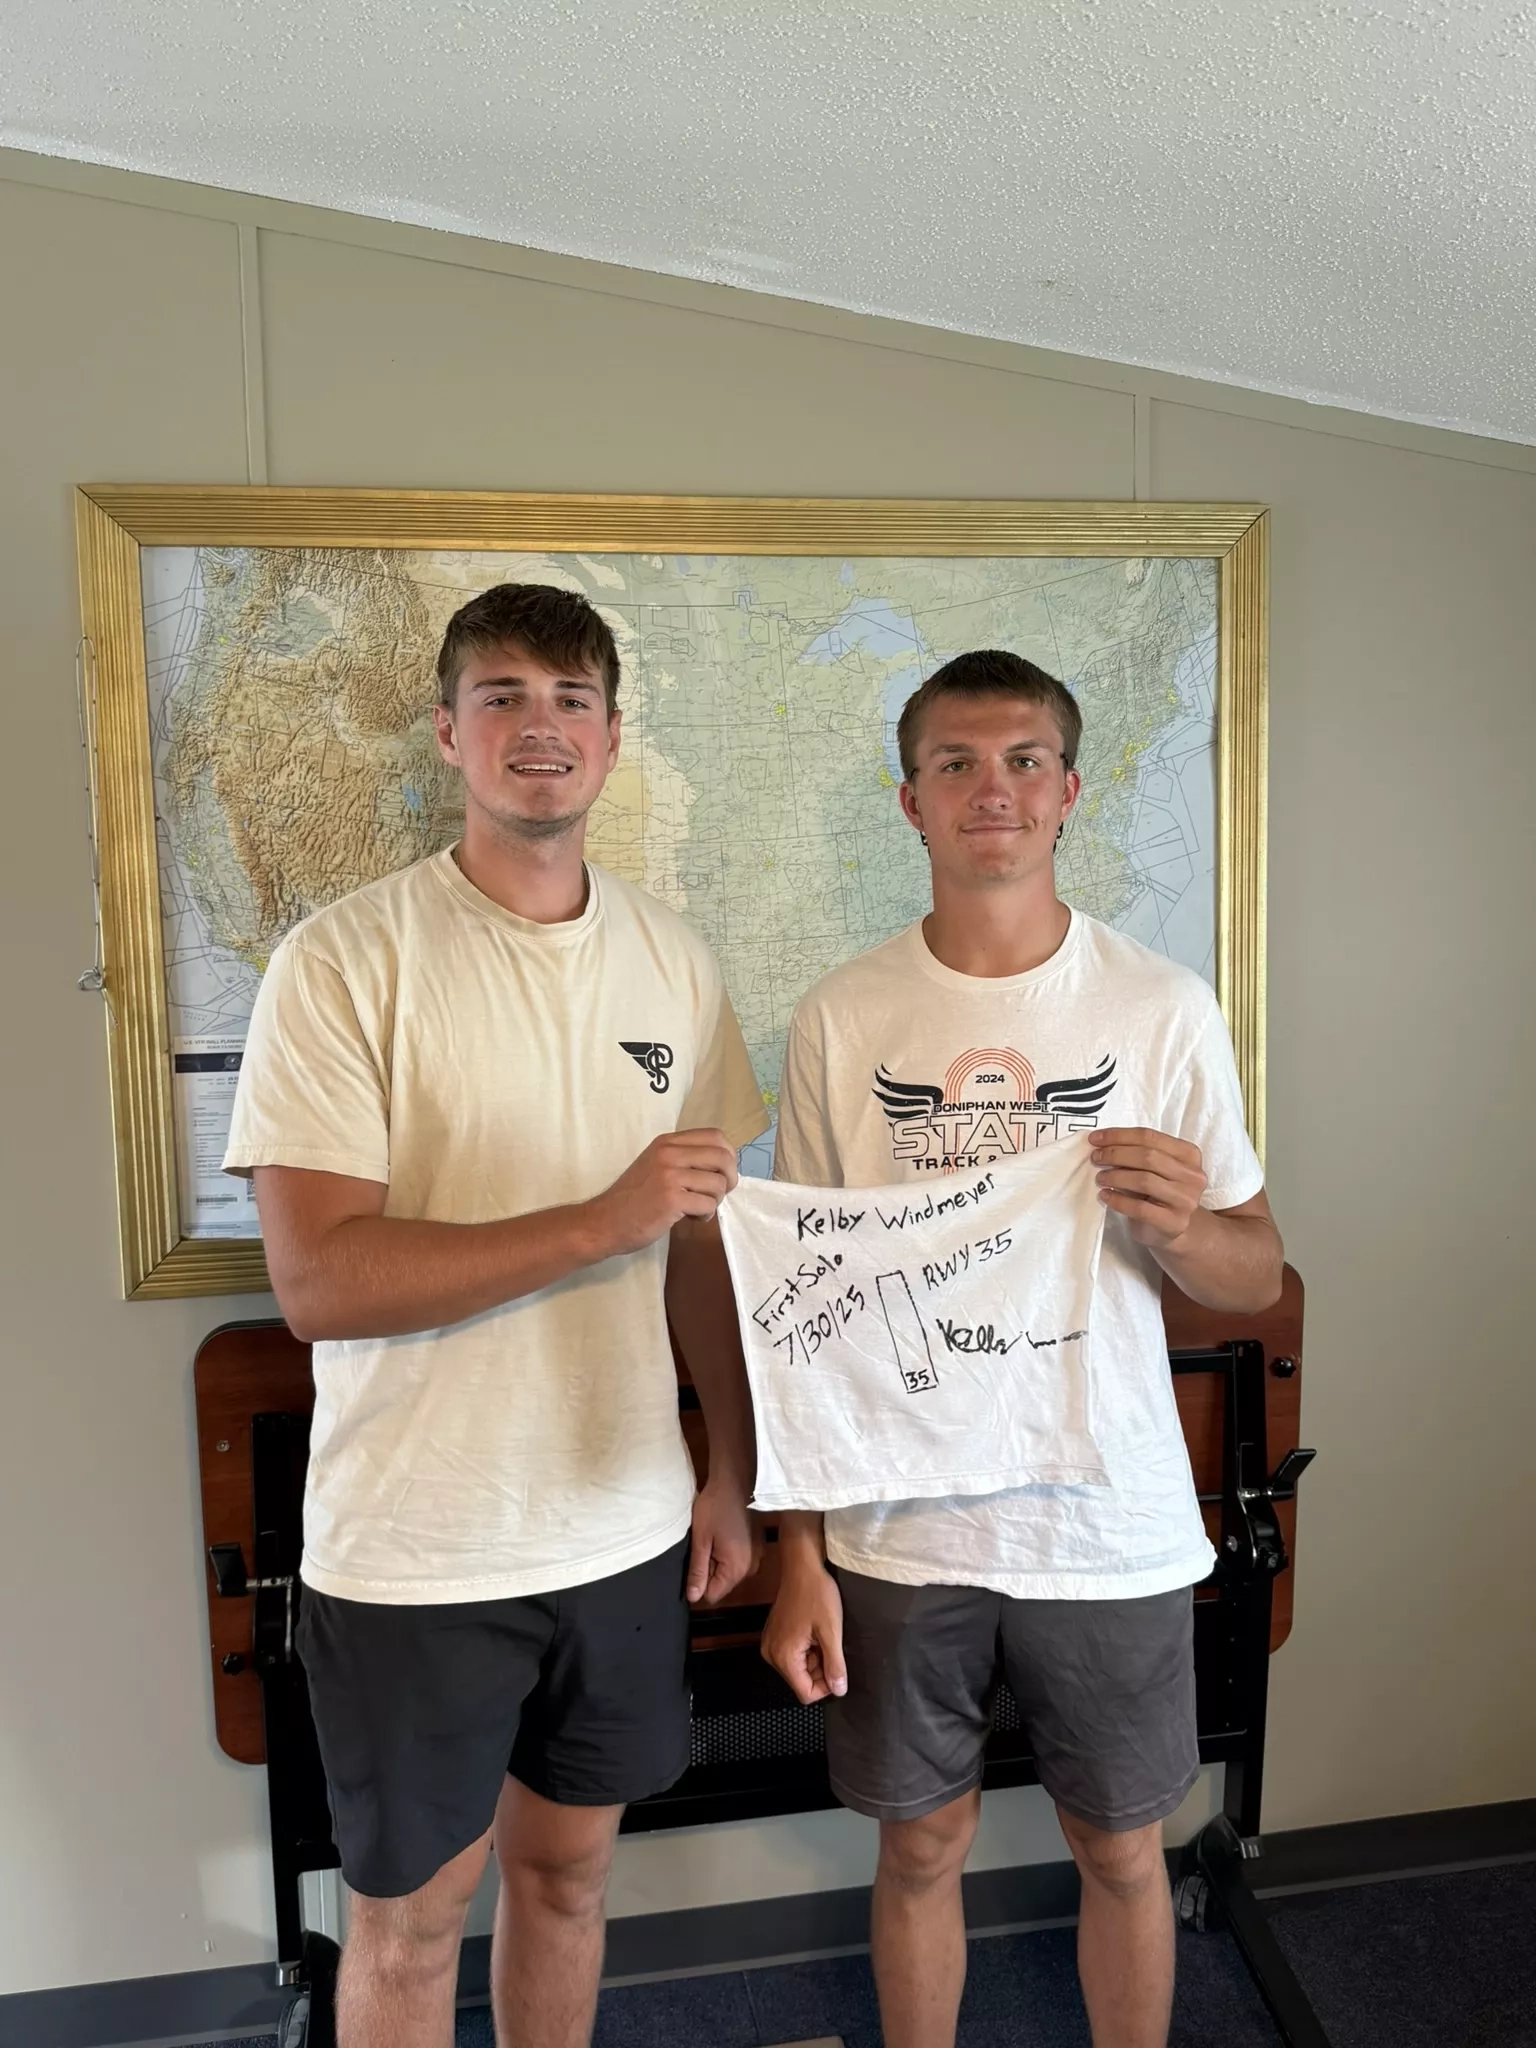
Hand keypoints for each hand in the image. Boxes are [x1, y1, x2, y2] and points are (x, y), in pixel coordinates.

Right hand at [588, 1129, 738, 1258]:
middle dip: (729, 1179)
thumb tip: (723, 1166)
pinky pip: (708, 1204)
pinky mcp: (671, 1198)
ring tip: (697, 1208)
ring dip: (714, 1201)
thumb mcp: (656, 1165)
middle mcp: (669, 1153)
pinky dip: (705, 1215)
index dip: (728, 1155)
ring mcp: (670, 1175)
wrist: (605, 1221)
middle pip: (723, 1157)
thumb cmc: (633, 1197)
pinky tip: (690, 1217)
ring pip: (718, 1183)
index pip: (715, 1136)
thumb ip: (684, 1159)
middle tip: (718, 1194)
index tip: (723, 1173)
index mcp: (667, 1142)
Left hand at [687, 1479, 759, 1604]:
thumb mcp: (700, 1540)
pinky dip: (729, 1550)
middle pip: (723, 1583)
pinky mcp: (758, 1544)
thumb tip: (693, 1598)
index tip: (695, 1560)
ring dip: (719, 1559)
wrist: (736, 1478)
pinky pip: (740, 1558)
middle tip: (703, 1544)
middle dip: (709, 1569)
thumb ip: (697, 1571)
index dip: (699, 1582)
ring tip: (713, 1536)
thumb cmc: (715, 1507)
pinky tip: (724, 1531)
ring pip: (730, 1570)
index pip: (713, 1595)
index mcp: (737, 1569)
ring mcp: (758, 1555)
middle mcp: (751, 1567)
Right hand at [761, 1564, 846, 1704]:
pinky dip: (807, 1650)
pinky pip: (792, 1655)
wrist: (802, 1566)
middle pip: (801, 1681)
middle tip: (830, 1645)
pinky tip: (814, 1632)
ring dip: (815, 1659)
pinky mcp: (774, 1635)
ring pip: (798, 1668)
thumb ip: (835, 1665)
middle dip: (820, 1670)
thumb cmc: (817, 1595)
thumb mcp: (831, 1632)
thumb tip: (839, 1691)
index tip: (837, 1666)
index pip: (805, 1694)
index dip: (826, 1686)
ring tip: (823, 1636)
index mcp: (783, 1657)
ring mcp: (771, 1644)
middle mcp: (772, 1654)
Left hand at [1089, 1127, 1207, 1250]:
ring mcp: (1186, 1200)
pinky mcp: (1174, 1222)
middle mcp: (1192, 1175)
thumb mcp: (1154, 1169)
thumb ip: (1137, 1154)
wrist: (1175, 1229)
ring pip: (1144, 1180)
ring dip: (1116, 1176)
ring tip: (1100, 1178)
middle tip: (1096, 1158)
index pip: (1150, 1136)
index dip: (1119, 1135)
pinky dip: (1118, 1200)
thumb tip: (1102, 1144)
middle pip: (1148, 1156)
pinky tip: (1105, 1195)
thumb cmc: (1159, 1193)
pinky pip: (1140, 1208)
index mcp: (1189, 1154)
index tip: (1096, 1138)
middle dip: (1115, 1154)